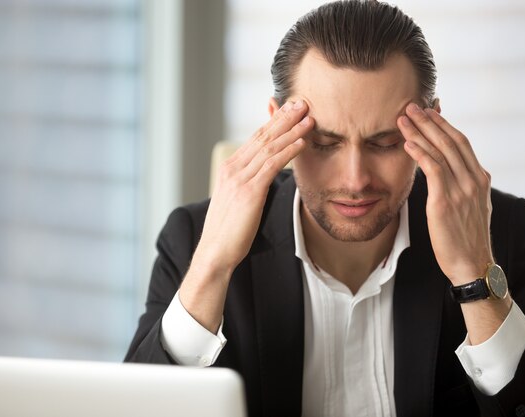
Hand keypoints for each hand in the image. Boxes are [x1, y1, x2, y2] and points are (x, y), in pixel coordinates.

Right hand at [195, 99, 313, 275]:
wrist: (215, 252)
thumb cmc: (229, 231)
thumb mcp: (237, 200)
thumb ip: (250, 183)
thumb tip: (265, 176)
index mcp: (230, 168)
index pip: (255, 138)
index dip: (274, 122)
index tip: (290, 109)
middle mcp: (233, 168)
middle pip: (263, 136)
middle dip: (284, 118)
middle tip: (303, 102)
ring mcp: (239, 178)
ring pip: (269, 147)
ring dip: (291, 130)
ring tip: (309, 118)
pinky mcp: (249, 191)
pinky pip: (271, 165)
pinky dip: (288, 151)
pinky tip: (302, 142)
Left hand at [397, 103, 492, 284]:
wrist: (472, 264)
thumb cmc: (467, 239)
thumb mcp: (471, 208)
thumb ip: (464, 187)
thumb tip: (451, 174)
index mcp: (480, 179)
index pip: (461, 143)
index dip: (444, 125)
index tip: (430, 112)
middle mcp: (473, 180)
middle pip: (450, 140)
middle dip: (430, 121)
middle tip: (413, 106)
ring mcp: (462, 190)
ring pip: (440, 151)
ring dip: (420, 131)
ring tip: (404, 118)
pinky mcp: (446, 201)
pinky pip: (433, 170)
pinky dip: (420, 153)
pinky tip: (408, 143)